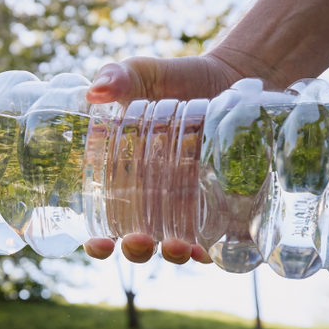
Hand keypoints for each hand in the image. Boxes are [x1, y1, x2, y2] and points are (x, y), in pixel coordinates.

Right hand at [81, 53, 249, 264]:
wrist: (233, 76)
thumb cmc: (177, 79)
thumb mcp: (143, 74)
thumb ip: (117, 77)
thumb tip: (95, 92)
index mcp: (123, 179)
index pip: (103, 222)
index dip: (97, 242)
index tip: (96, 244)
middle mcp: (154, 202)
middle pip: (138, 243)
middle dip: (137, 250)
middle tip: (139, 240)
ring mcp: (189, 207)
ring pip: (176, 247)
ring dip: (174, 254)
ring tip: (178, 247)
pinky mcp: (224, 204)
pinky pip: (217, 238)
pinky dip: (212, 251)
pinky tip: (209, 251)